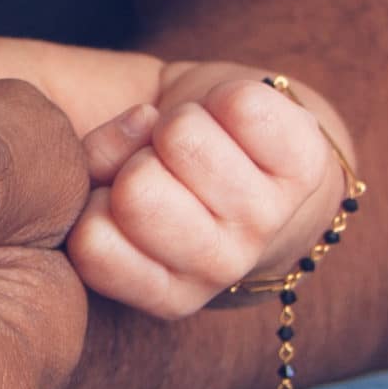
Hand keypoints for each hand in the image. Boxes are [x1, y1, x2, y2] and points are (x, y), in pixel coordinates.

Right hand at [69, 69, 342, 318]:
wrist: (248, 156)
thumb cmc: (158, 172)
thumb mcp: (100, 185)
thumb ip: (81, 163)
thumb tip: (143, 121)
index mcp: (163, 291)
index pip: (92, 242)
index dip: (96, 197)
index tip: (119, 191)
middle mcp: (220, 269)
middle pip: (138, 190)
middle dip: (137, 156)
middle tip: (161, 163)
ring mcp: (267, 220)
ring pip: (183, 137)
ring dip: (179, 122)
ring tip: (196, 143)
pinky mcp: (306, 166)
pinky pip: (242, 106)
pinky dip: (224, 97)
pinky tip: (230, 123)